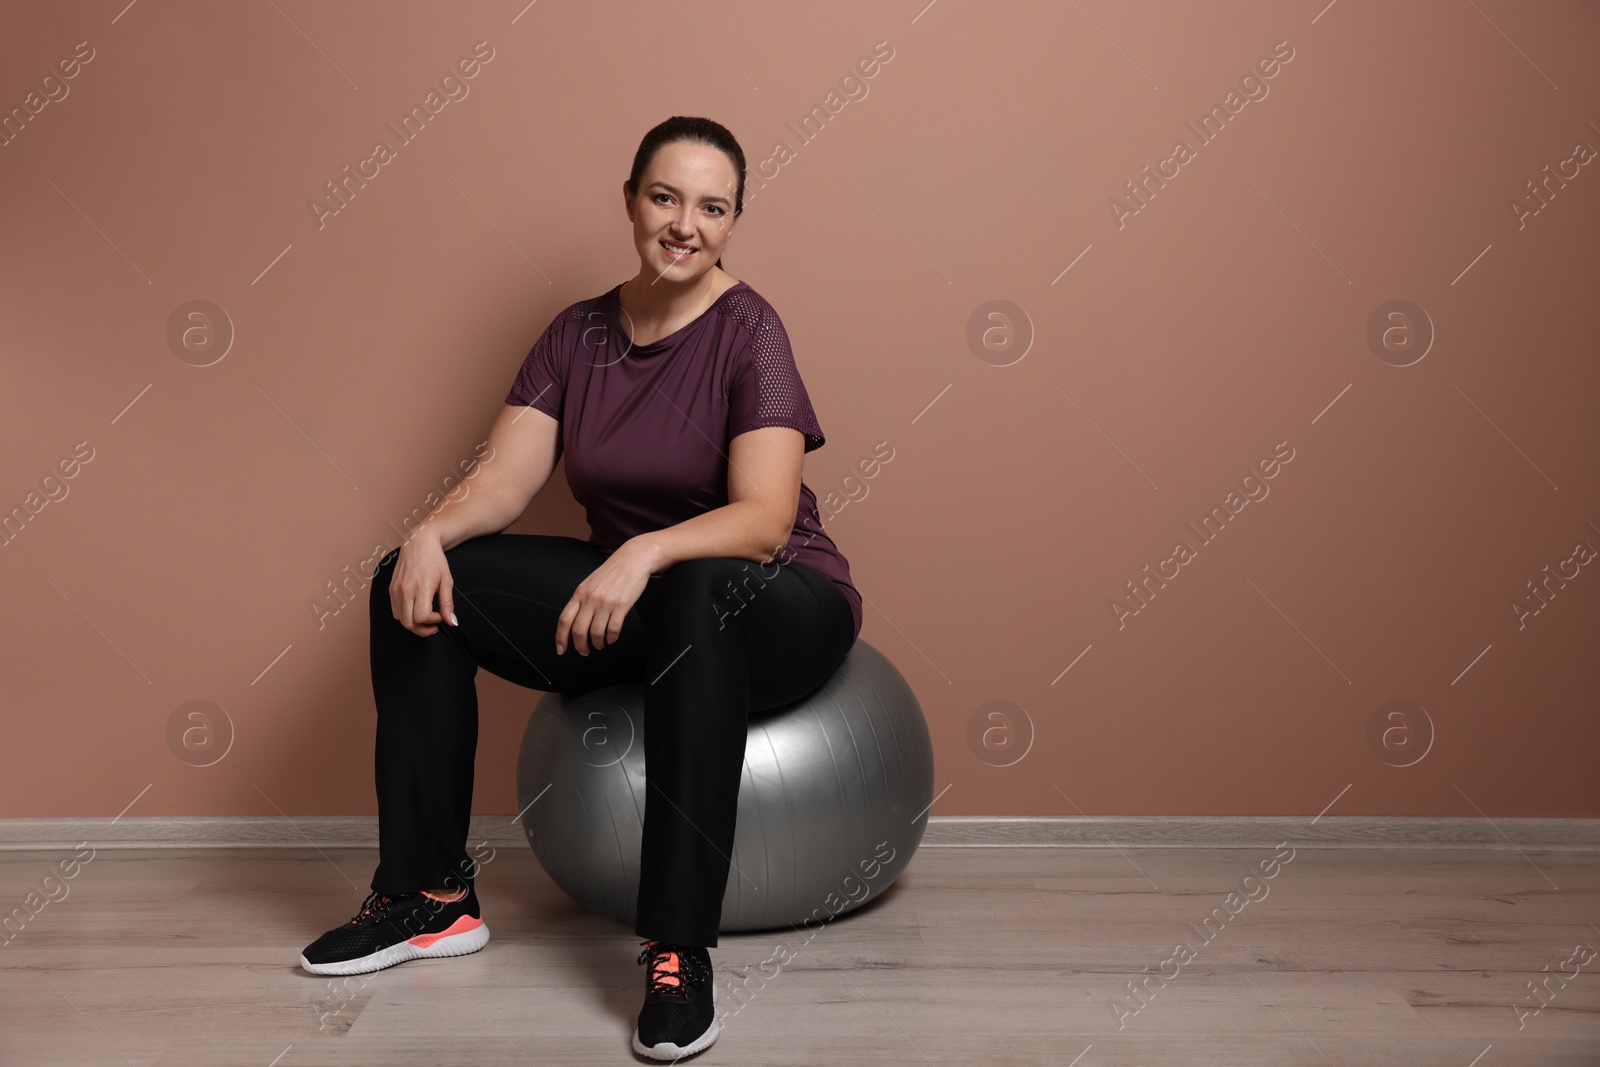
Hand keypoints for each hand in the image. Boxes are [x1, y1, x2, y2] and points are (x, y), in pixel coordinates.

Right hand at [390, 528, 458, 636]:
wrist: (419, 542)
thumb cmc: (435, 560)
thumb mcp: (447, 581)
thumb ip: (448, 603)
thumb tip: (451, 623)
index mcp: (421, 587)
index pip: (421, 617)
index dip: (432, 621)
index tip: (440, 616)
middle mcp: (405, 589)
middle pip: (408, 623)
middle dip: (422, 630)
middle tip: (434, 626)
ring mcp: (396, 590)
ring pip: (400, 619)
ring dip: (413, 624)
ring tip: (426, 619)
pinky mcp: (391, 589)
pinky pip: (395, 611)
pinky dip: (405, 616)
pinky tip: (416, 610)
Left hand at [556, 537, 656, 654]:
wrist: (634, 559)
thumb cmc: (613, 572)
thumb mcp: (590, 583)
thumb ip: (582, 600)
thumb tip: (575, 621)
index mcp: (580, 593)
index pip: (564, 619)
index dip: (560, 638)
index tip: (561, 649)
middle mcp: (590, 598)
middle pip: (578, 630)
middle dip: (580, 646)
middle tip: (584, 651)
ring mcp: (606, 602)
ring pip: (596, 633)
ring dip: (598, 643)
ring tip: (600, 644)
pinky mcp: (621, 605)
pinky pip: (613, 629)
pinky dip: (611, 638)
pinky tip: (612, 638)